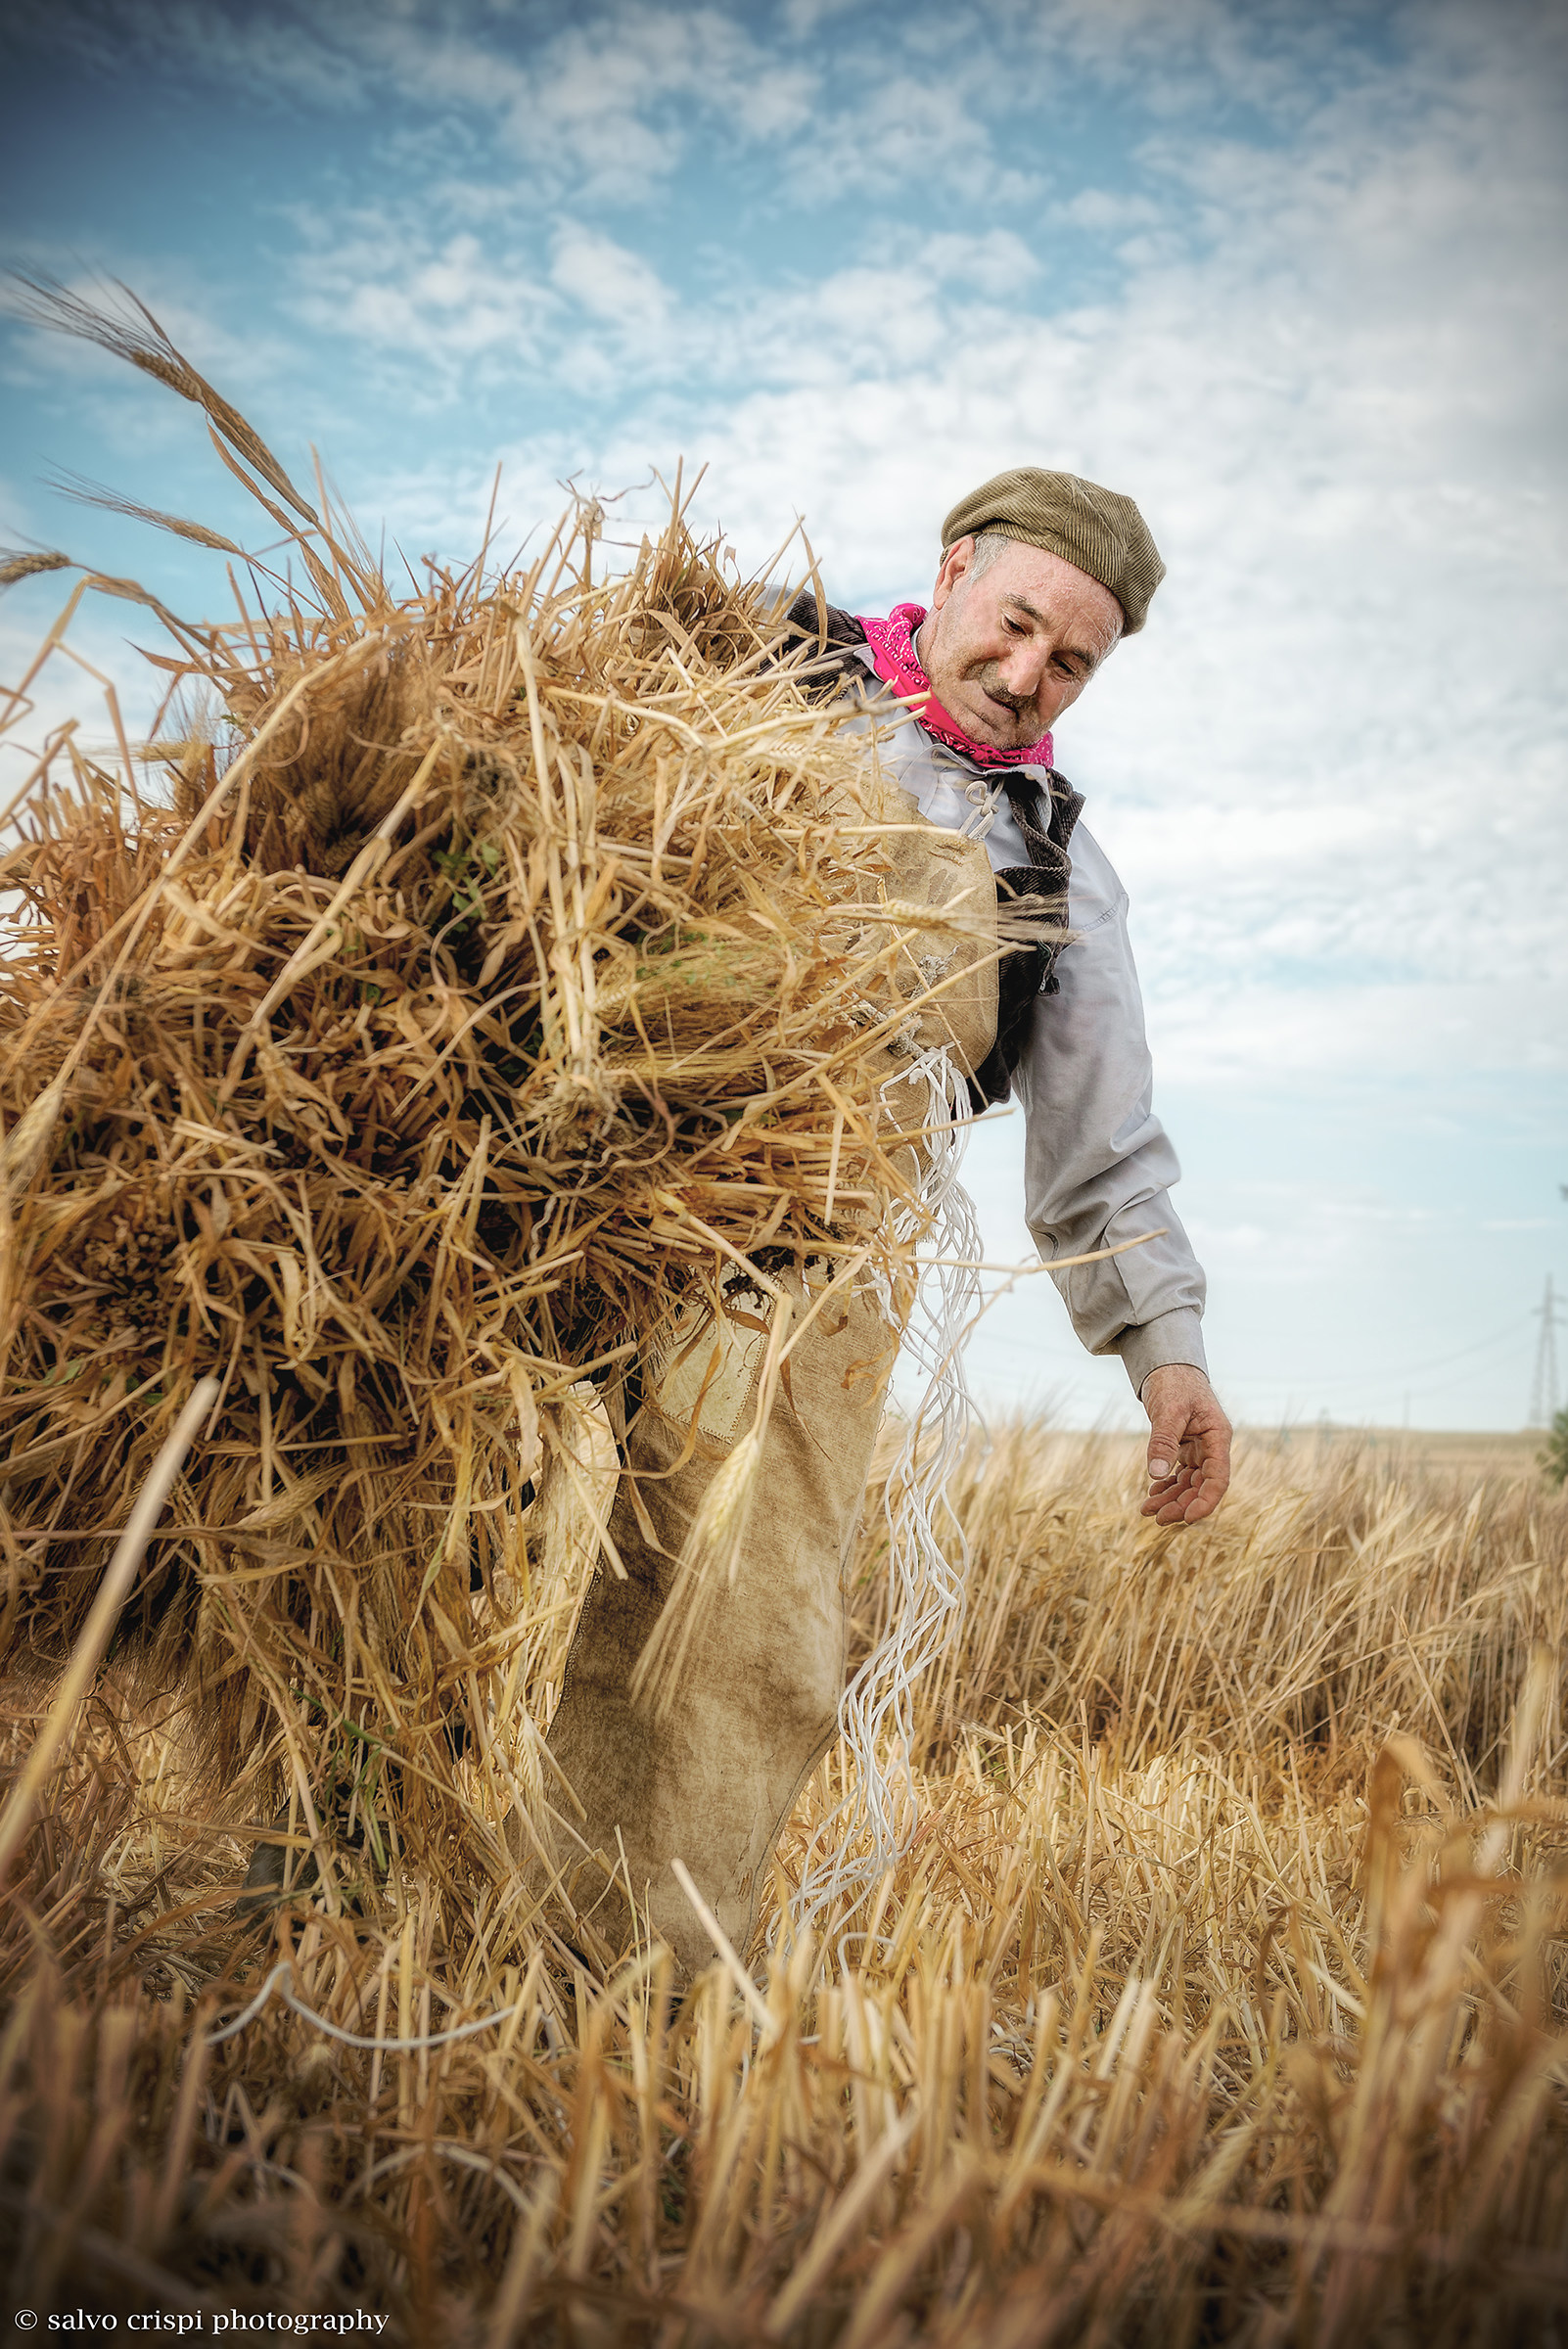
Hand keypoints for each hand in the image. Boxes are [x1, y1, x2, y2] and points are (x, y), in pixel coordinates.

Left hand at [1139, 1364, 1231, 1524]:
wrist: (1168, 1364)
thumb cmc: (1173, 1382)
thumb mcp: (1168, 1411)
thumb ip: (1163, 1442)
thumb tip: (1157, 1475)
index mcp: (1218, 1437)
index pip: (1218, 1479)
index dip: (1205, 1502)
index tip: (1186, 1519)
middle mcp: (1212, 1446)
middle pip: (1202, 1485)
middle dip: (1181, 1504)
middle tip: (1156, 1518)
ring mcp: (1200, 1447)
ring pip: (1189, 1482)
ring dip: (1171, 1498)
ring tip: (1147, 1510)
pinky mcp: (1186, 1446)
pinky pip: (1180, 1473)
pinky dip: (1167, 1485)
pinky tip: (1153, 1493)